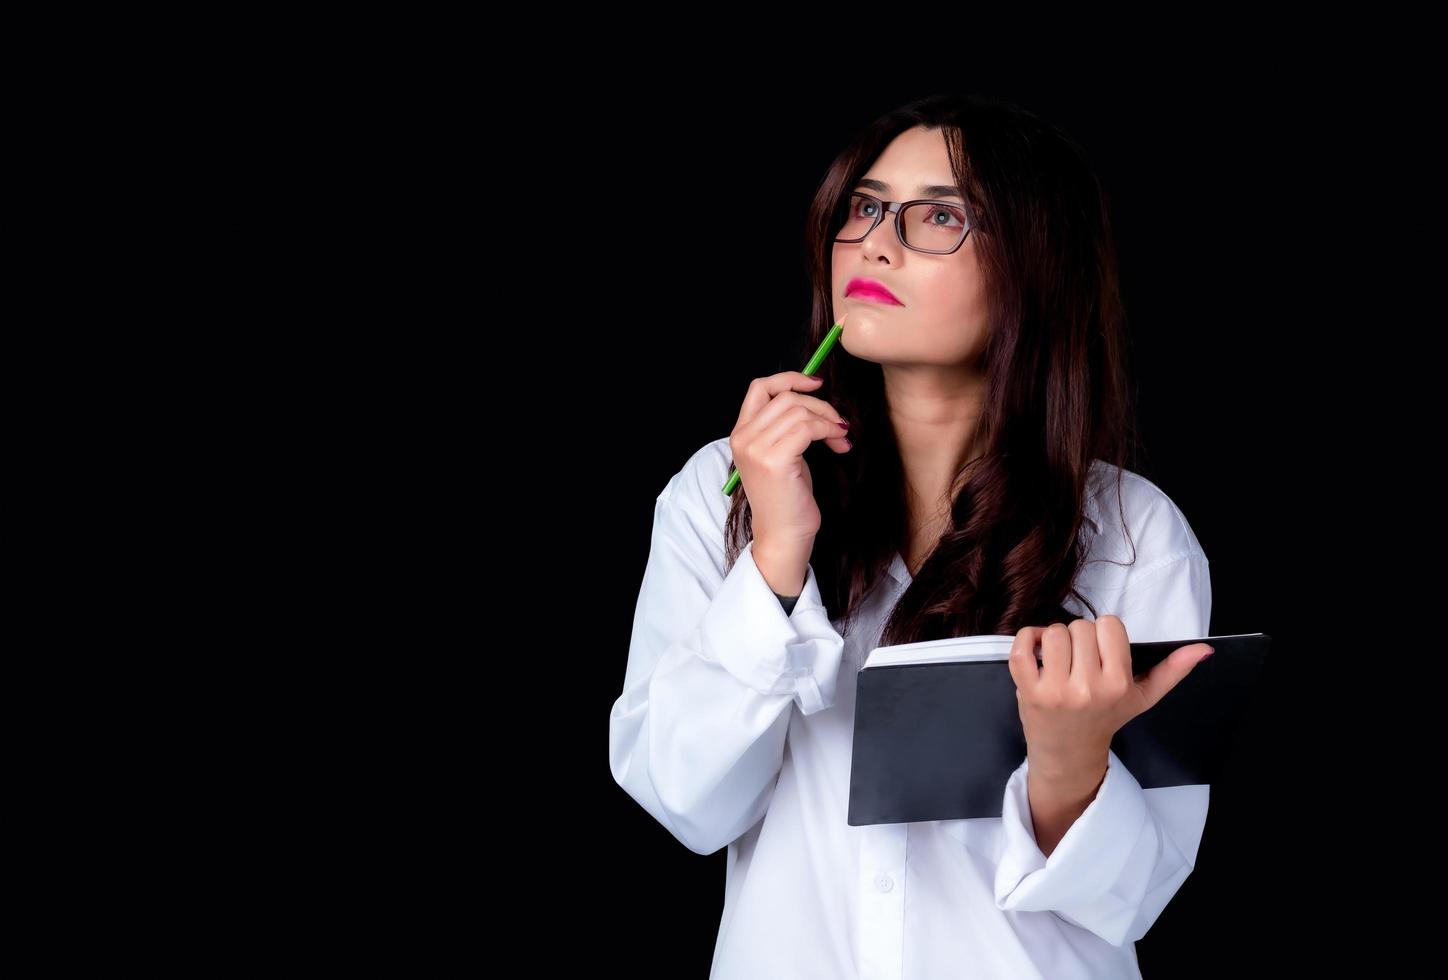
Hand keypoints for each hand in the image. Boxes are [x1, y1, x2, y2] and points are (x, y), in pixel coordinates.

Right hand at [729, 371, 850, 551]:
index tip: (817, 384)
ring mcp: (755, 449)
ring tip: (841, 438)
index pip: (760, 387)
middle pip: (786, 397)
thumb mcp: (782, 454)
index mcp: (740, 434)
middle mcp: (742, 439)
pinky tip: (840, 445)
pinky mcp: (774, 460)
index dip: (790, 379)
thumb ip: (786, 425)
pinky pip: (808, 427)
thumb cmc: (788, 497)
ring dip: (828, 420)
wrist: (784, 535)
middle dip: (820, 405)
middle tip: (839, 424)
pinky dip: (829, 431)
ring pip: (799, 410)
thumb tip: (814, 395)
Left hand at [1006, 616, 1213, 781]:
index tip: (1102, 651)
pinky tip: (1037, 654)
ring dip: (1054, 639)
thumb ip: (1172, 671)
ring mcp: (1055, 689)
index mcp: (1117, 683)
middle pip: (1081, 626)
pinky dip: (1026, 640)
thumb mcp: (1143, 697)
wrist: (1068, 752)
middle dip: (1080, 637)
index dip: (1104, 633)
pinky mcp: (1027, 689)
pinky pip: (1022, 645)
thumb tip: (1203, 649)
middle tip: (1080, 660)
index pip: (1109, 624)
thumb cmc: (1105, 717)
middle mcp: (1087, 687)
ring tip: (1060, 660)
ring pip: (1053, 632)